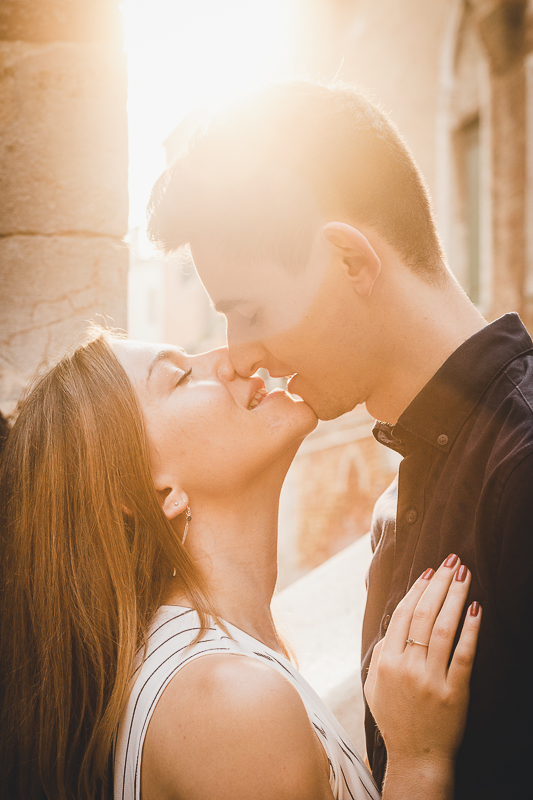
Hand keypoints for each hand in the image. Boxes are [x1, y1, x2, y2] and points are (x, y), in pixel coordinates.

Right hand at [364, 557, 480, 770]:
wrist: (416, 757)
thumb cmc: (395, 719)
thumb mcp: (374, 685)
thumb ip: (380, 653)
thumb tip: (392, 624)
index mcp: (385, 661)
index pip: (402, 614)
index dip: (417, 589)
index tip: (429, 571)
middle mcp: (406, 667)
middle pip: (423, 614)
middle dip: (439, 583)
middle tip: (452, 561)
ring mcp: (430, 679)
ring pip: (443, 628)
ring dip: (456, 597)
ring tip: (465, 575)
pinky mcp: (454, 692)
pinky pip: (464, 654)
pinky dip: (471, 630)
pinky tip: (477, 609)